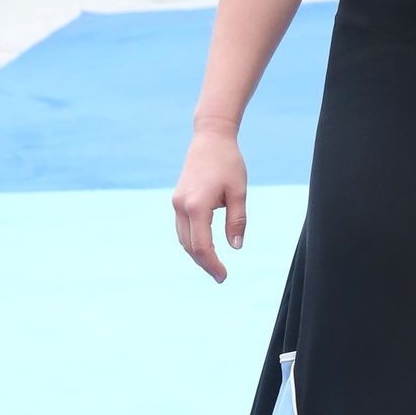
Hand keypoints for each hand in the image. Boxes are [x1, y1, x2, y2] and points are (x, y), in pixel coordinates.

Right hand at [172, 121, 247, 282]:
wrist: (210, 138)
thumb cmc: (228, 162)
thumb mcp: (239, 192)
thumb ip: (237, 220)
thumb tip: (236, 247)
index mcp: (197, 206)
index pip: (202, 246)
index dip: (212, 264)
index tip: (223, 276)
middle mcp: (181, 206)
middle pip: (189, 246)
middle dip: (204, 263)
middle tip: (221, 276)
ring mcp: (176, 202)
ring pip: (183, 238)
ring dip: (197, 253)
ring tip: (214, 264)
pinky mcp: (177, 199)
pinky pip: (182, 227)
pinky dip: (192, 240)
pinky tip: (206, 246)